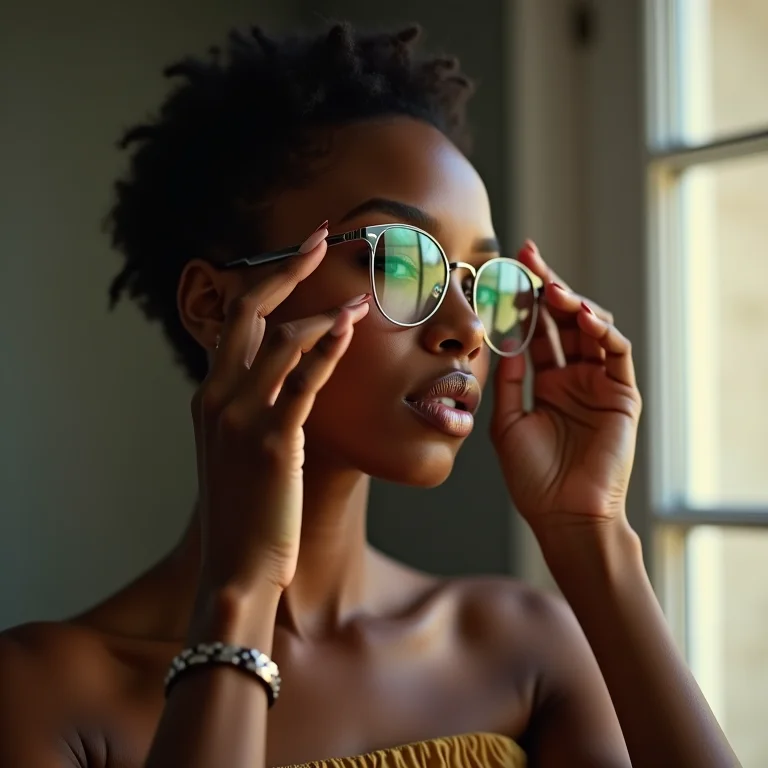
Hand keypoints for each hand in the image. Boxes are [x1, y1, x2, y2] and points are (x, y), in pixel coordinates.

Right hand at [190, 230, 369, 592]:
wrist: (236, 569)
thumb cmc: (248, 512)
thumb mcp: (241, 453)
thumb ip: (258, 411)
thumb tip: (288, 382)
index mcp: (209, 396)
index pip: (234, 321)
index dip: (267, 282)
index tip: (298, 254)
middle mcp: (216, 397)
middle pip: (247, 310)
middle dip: (286, 267)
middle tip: (323, 236)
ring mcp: (240, 417)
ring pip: (279, 340)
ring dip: (323, 311)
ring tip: (362, 298)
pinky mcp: (272, 441)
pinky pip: (302, 381)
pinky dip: (327, 349)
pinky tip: (351, 327)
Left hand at [491, 241, 641, 537]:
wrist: (563, 515)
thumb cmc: (533, 477)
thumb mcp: (508, 423)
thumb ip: (509, 382)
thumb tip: (503, 341)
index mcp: (546, 383)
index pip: (536, 333)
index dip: (523, 303)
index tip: (506, 272)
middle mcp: (573, 378)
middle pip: (563, 321)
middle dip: (548, 287)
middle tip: (529, 258)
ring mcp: (599, 383)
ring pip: (592, 329)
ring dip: (573, 303)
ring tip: (550, 287)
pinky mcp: (623, 394)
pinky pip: (617, 354)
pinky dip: (603, 331)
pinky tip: (582, 316)